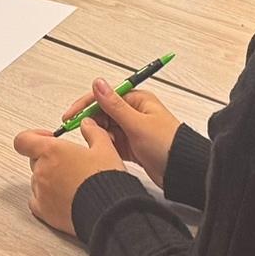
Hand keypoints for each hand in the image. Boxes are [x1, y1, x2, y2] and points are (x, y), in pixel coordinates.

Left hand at [13, 115, 125, 237]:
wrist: (109, 210)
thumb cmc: (106, 181)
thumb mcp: (105, 148)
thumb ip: (93, 132)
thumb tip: (88, 125)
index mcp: (52, 151)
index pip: (23, 140)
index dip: (32, 137)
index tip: (46, 139)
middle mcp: (42, 171)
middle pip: (35, 160)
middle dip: (48, 160)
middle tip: (69, 164)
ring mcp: (41, 192)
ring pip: (38, 181)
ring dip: (50, 180)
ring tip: (73, 184)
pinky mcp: (43, 211)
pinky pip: (37, 201)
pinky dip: (46, 199)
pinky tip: (63, 198)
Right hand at [58, 78, 181, 183]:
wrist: (184, 172)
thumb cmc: (169, 145)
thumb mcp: (137, 124)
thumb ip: (114, 105)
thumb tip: (98, 84)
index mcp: (138, 100)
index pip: (104, 97)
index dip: (85, 105)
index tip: (70, 116)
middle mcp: (135, 113)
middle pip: (103, 113)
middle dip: (91, 123)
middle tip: (80, 133)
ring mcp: (133, 130)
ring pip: (106, 129)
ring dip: (99, 136)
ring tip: (96, 143)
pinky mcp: (132, 146)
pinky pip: (112, 143)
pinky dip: (106, 146)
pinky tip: (103, 151)